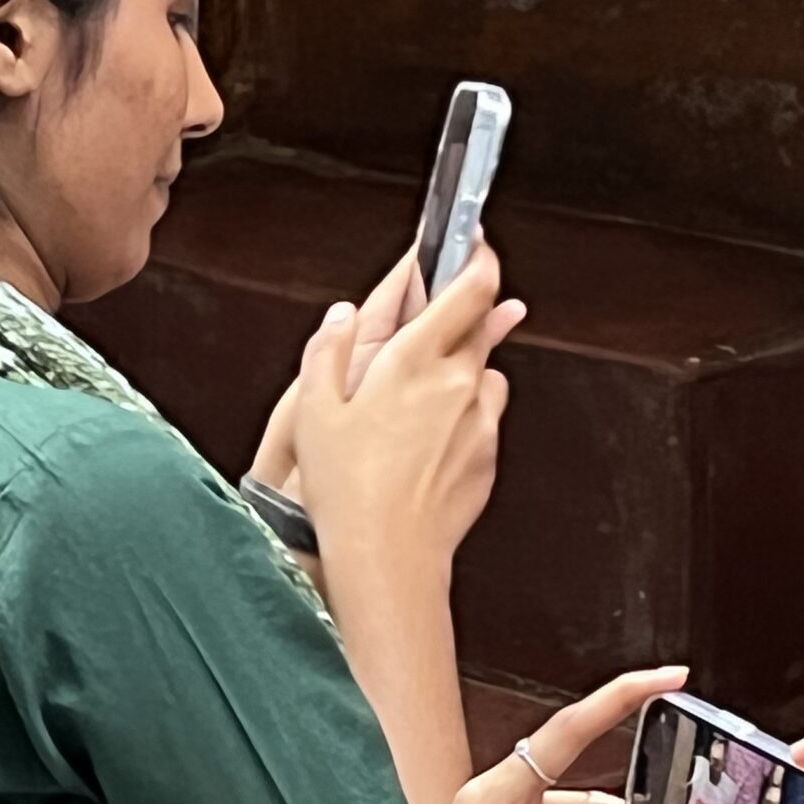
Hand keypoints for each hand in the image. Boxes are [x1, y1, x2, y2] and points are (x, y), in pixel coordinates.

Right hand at [288, 241, 525, 576]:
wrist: (390, 559)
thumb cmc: (347, 490)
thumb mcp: (313, 412)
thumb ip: (327, 352)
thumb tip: (339, 318)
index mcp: (416, 360)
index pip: (471, 289)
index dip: (479, 258)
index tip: (475, 244)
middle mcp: (459, 384)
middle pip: (480, 328)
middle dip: (460, 320)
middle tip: (425, 336)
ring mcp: (481, 422)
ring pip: (484, 376)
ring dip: (462, 375)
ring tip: (418, 405)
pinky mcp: (489, 458)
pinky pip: (484, 421)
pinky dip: (463, 420)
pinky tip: (425, 447)